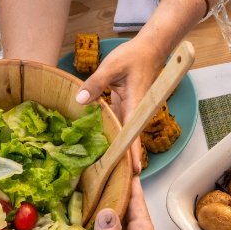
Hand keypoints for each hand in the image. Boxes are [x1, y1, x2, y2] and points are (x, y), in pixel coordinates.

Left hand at [74, 38, 164, 171]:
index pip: (134, 133)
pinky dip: (110, 135)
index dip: (133, 152)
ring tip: (106, 171)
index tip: (134, 171)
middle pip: (130, 139)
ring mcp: (130, 110)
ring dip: (116, 149)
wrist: (150, 48)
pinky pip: (117, 124)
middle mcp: (135, 111)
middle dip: (124, 159)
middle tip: (116, 181)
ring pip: (123, 133)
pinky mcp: (125, 106)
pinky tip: (99, 147)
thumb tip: (80, 101)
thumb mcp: (111, 66)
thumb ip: (95, 83)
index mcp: (136, 104)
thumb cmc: (134, 56)